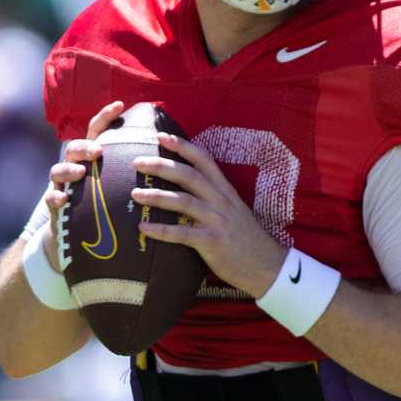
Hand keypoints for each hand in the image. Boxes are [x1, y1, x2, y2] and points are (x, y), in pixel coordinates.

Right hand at [42, 101, 127, 266]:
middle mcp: (75, 165)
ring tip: (81, 172)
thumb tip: (170, 153)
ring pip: (58, 169)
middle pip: (75, 147)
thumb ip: (136, 167)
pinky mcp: (56, 203)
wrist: (81, 231)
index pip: (98, 130)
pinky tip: (63, 199)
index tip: (120, 105)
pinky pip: (51, 197)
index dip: (106, 116)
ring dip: (69, 169)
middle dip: (85, 146)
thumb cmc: (107, 201)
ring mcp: (63, 183)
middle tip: (98, 151)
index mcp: (93, 156)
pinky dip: (55, 196)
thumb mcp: (120, 182)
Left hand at [134, 133, 286, 298]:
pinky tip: (143, 228)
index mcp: (225, 190)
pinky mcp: (212, 242)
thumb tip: (184, 189)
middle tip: (137, 161)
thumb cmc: (245, 238)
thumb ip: (212, 198)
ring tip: (135, 193)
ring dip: (157, 195)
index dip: (182, 146)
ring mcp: (217, 221)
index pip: (203, 159)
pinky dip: (161, 231)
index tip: (161, 136)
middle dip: (162, 166)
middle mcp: (221, 201)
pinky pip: (182, 234)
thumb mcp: (233, 210)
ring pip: (183, 201)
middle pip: (189, 176)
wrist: (266, 265)